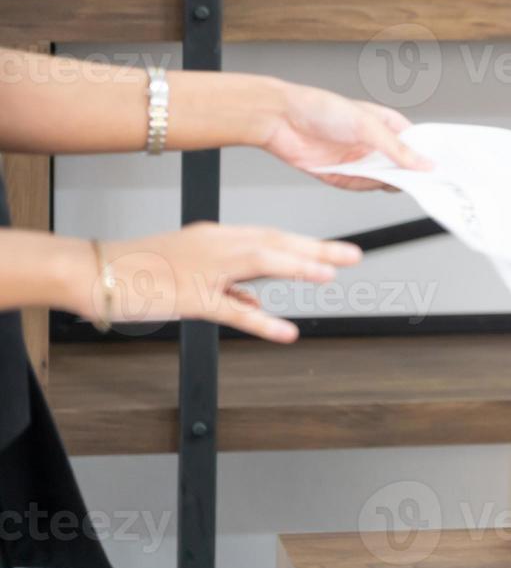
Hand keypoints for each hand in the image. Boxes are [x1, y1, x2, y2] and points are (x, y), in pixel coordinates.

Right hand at [69, 221, 362, 342]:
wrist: (99, 271)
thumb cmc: (143, 268)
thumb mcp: (193, 269)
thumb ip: (230, 285)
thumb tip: (257, 301)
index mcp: (219, 237)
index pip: (272, 237)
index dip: (306, 244)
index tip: (336, 249)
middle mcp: (217, 246)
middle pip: (275, 244)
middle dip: (316, 249)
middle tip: (353, 255)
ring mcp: (205, 269)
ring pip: (260, 264)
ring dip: (297, 267)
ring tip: (330, 275)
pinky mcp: (191, 296)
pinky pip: (231, 310)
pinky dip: (261, 319)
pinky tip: (286, 330)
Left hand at [254, 80, 433, 190]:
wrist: (280, 120)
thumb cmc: (320, 108)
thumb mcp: (368, 126)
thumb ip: (398, 149)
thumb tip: (424, 163)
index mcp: (387, 125)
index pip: (417, 145)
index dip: (430, 157)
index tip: (444, 169)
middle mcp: (374, 145)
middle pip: (403, 166)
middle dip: (414, 175)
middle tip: (430, 183)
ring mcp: (359, 161)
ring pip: (385, 180)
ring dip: (391, 183)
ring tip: (404, 184)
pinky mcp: (343, 176)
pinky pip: (363, 188)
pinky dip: (369, 188)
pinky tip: (375, 185)